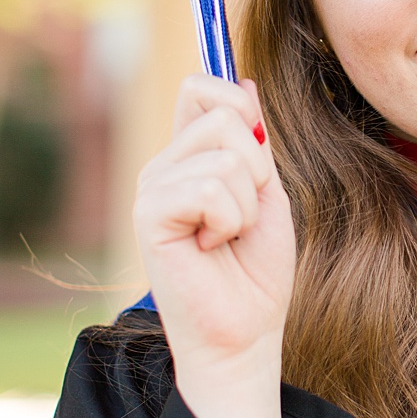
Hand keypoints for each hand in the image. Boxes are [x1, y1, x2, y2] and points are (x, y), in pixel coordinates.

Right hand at [134, 74, 311, 417]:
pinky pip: (211, 188)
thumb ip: (254, 142)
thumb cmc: (255, 273)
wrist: (244, 335)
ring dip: (247, 204)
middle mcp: (163, 166)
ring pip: (225, 154)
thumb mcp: (267, 193)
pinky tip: (211, 248)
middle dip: (258, 167)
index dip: (237, 100)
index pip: (201, 87)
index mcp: (187, 158)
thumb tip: (244, 82)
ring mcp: (151, 188)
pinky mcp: (150, 214)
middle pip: (223, 113)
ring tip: (228, 238)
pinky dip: (229, 220)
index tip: (259, 145)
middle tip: (243, 217)